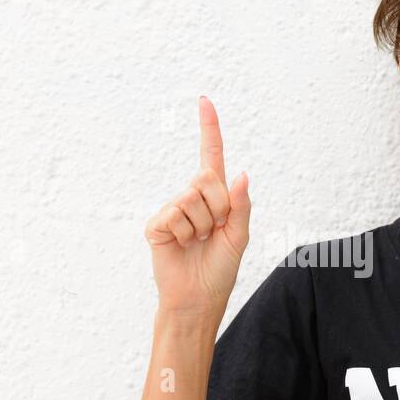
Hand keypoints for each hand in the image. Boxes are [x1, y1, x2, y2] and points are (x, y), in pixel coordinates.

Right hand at [145, 96, 250, 314]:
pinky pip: (175, 214)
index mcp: (215, 198)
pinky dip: (184, 233)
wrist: (198, 298)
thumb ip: (241, 205)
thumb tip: (243, 174)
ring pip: (192, 198)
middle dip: (219, 207)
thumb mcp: (239, 236)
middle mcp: (191, 197)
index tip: (205, 101)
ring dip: (203, 225)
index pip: (211, 156)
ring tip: (197, 242)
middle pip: (206, 178)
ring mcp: (172, 209)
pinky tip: (181, 246)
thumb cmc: (219, 269)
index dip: (209, 129)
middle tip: (213, 232)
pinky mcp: (156, 223)